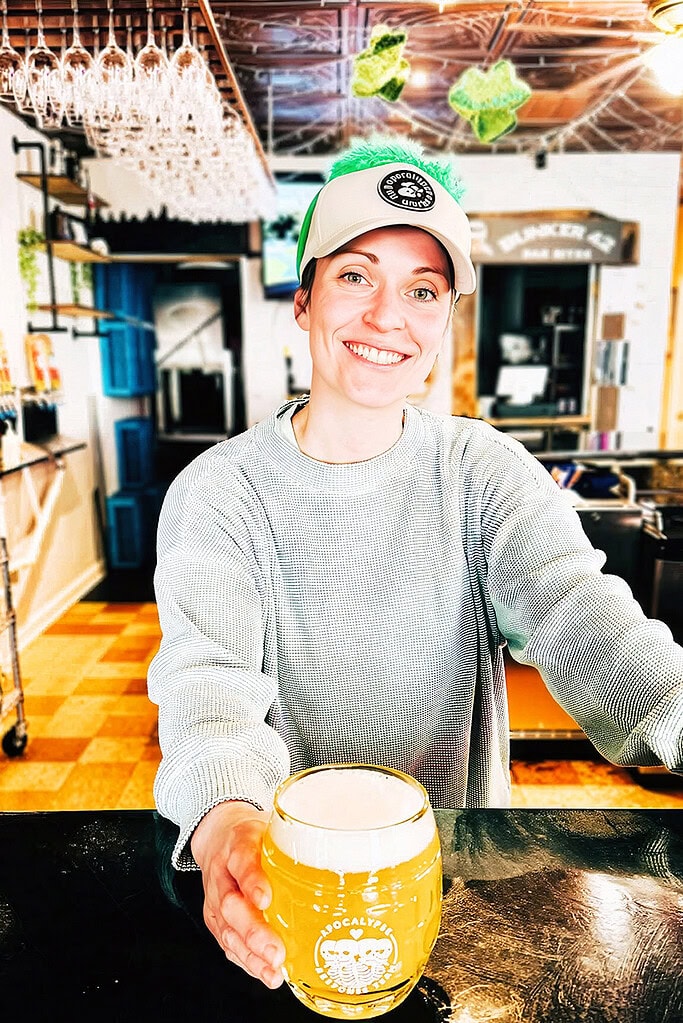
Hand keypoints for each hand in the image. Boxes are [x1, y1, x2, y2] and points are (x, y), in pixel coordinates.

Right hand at [190, 800, 285, 987]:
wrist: (218, 836)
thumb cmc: (254, 836)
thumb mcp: (272, 827)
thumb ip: (297, 840)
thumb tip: (342, 858)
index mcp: (239, 843)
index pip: (242, 861)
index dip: (253, 881)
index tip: (266, 899)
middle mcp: (222, 873)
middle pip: (230, 905)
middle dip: (253, 932)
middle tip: (275, 951)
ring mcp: (215, 899)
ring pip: (227, 930)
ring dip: (251, 954)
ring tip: (273, 971)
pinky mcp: (215, 920)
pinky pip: (228, 944)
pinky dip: (247, 961)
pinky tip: (265, 972)